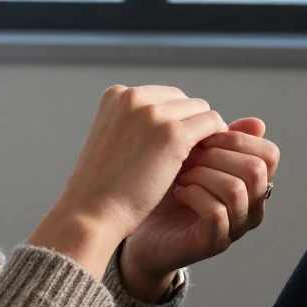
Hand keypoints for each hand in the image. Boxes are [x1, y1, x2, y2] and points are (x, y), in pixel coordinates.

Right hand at [28, 86, 227, 277]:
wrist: (93, 211)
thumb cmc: (103, 184)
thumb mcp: (113, 139)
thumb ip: (137, 122)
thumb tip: (179, 120)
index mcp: (116, 95)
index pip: (162, 96)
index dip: (172, 120)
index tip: (171, 146)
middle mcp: (133, 96)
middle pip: (183, 100)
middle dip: (188, 124)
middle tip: (184, 156)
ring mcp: (153, 113)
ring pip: (200, 109)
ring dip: (201, 134)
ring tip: (189, 162)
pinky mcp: (173, 134)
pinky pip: (212, 124)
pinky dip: (213, 141)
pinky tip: (200, 164)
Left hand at [120, 118, 279, 298]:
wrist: (135, 221)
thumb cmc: (162, 184)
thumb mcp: (191, 155)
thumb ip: (220, 139)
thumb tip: (257, 122)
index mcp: (252, 183)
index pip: (269, 154)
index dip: (237, 138)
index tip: (202, 135)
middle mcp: (251, 207)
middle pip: (256, 169)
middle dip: (217, 154)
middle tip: (186, 155)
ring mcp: (235, 227)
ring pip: (236, 189)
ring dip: (202, 174)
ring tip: (179, 173)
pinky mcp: (214, 242)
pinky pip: (217, 213)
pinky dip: (193, 195)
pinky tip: (177, 191)